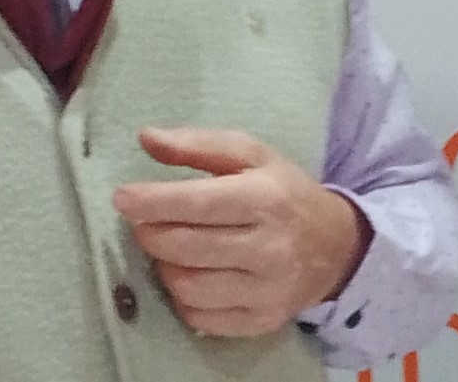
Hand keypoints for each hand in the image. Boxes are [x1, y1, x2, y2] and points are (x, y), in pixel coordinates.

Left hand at [113, 127, 371, 337]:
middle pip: (187, 247)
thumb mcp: (248, 153)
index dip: (153, 202)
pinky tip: (186, 273)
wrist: (336, 246)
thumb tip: (146, 137)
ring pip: (189, 286)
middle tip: (140, 220)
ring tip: (165, 244)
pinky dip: (182, 297)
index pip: (198, 204)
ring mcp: (268, 291)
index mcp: (265, 199)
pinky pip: (202, 317)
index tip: (121, 198)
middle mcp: (270, 248)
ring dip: (163, 264)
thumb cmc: (282, 190)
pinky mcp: (263, 321)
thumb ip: (195, 144)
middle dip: (150, 232)